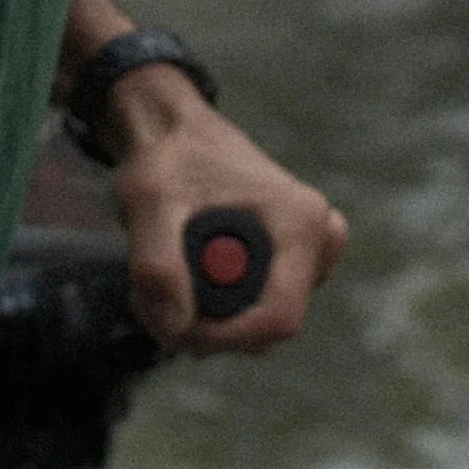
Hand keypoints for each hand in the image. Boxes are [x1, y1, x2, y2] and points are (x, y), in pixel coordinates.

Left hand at [96, 71, 346, 352]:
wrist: (172, 130)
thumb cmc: (166, 158)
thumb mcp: (148, 203)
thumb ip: (157, 265)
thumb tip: (177, 328)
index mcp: (301, 223)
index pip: (279, 318)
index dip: (226, 338)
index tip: (174, 330)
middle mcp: (319, 240)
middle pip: (266, 325)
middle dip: (206, 326)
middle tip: (149, 296)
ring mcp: (310, 253)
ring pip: (256, 322)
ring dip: (203, 317)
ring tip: (157, 278)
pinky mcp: (291, 262)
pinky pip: (254, 309)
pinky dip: (210, 305)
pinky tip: (181, 274)